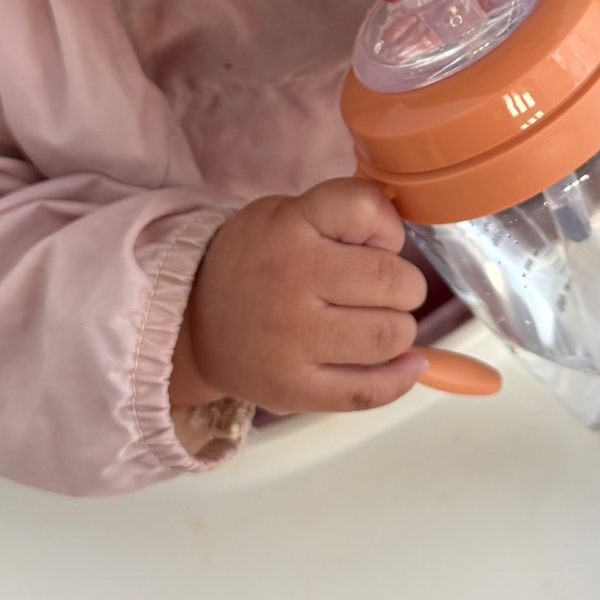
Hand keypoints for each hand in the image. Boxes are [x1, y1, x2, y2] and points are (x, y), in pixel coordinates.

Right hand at [170, 179, 427, 415]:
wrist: (193, 322)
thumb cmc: (258, 263)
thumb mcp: (287, 213)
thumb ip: (344, 213)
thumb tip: (403, 239)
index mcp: (288, 226)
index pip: (366, 208)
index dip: (386, 225)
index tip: (375, 240)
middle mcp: (288, 281)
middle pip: (396, 281)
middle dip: (403, 285)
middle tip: (380, 290)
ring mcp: (290, 341)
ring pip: (391, 336)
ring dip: (398, 329)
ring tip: (374, 322)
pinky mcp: (292, 390)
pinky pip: (369, 391)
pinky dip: (399, 378)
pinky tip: (406, 364)